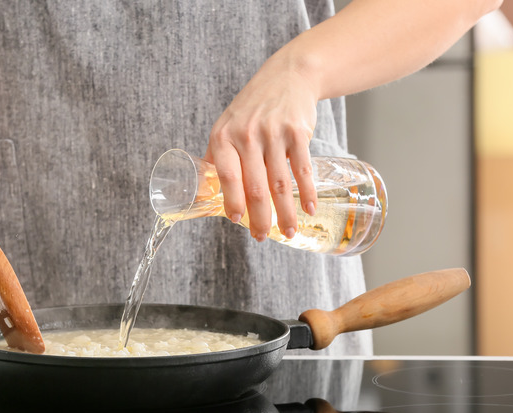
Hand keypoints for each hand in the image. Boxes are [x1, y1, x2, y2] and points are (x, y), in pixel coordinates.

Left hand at [206, 54, 318, 241]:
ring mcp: (274, 134)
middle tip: (261, 237)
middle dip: (260, 219)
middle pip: (255, 187)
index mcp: (223, 137)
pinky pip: (302, 170)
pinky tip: (309, 210)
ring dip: (286, 213)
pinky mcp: (298, 133)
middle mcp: (247, 135)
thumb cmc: (253, 107)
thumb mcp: (226, 125)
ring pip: (280, 184)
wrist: (288, 75)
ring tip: (287, 232)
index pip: (227, 177)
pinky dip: (307, 193)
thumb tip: (203, 191)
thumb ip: (216, 157)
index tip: (238, 222)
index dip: (232, 202)